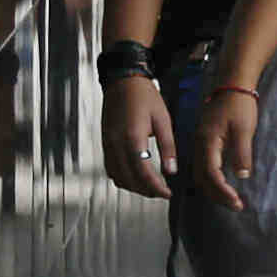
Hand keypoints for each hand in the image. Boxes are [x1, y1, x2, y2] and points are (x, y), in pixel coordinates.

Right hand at [101, 72, 175, 200]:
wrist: (123, 81)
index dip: (155, 188)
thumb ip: (168, 147)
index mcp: (133, 138)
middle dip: (146, 191)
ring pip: (118, 177)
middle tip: (161, 193)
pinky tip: (135, 176)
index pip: (143, 173)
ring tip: (150, 187)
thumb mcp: (163, 120)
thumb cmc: (144, 96)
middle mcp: (116, 144)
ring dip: (134, 187)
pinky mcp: (105, 144)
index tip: (167, 194)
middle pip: (129, 179)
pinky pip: (110, 169)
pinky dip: (123, 178)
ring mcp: (108, 145)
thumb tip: (172, 170)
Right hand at [190, 83, 258, 213]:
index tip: (237, 202)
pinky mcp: (204, 141)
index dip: (223, 192)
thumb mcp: (244, 129)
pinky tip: (221, 182)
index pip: (212, 175)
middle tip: (235, 205)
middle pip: (203, 179)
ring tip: (229, 199)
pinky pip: (203, 166)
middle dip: (218, 195)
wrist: (233, 84)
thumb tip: (241, 176)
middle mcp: (199, 145)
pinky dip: (211, 179)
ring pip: (201, 174)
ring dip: (214, 189)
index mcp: (208, 143)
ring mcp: (200, 143)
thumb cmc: (239, 104)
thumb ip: (241, 153)